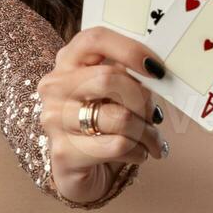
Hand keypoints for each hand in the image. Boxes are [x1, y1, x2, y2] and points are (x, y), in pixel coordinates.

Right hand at [37, 26, 169, 203]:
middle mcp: (55, 86)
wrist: (80, 172)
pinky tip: (139, 154)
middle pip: (110, 78)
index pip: (95, 39)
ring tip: (153, 140)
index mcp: (68, 61)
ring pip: (120, 117)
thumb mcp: (113, 93)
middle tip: (154, 115)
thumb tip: (157, 71)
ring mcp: (55, 120)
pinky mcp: (65, 153)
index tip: (156, 69)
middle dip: (142, 99)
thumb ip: (127, 75)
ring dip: (147, 132)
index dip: (129, 49)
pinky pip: (118, 146)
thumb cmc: (102, 125)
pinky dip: (139, 152)